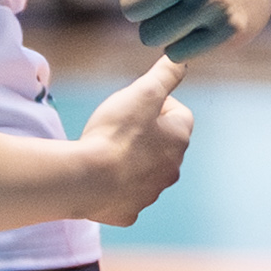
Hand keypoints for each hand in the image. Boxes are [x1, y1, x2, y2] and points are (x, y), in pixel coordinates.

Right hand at [64, 52, 193, 225]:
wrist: (88, 180)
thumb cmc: (116, 134)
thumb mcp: (143, 92)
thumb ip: (165, 74)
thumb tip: (182, 60)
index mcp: (179, 140)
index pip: (178, 112)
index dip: (156, 103)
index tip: (135, 104)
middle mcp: (172, 169)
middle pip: (163, 144)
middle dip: (145, 133)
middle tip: (117, 126)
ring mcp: (151, 193)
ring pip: (146, 171)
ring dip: (131, 160)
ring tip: (105, 151)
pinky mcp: (129, 211)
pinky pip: (126, 195)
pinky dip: (116, 187)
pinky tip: (100, 177)